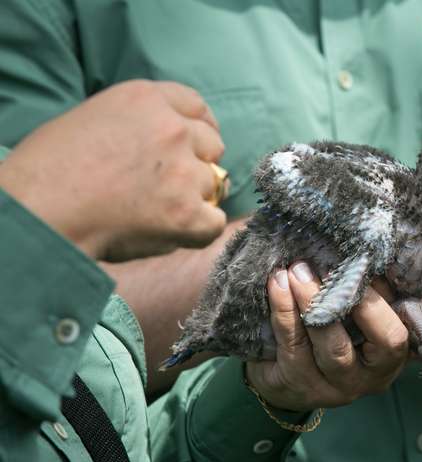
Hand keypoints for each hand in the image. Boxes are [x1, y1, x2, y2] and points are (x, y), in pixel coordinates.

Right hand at [0, 80, 226, 261]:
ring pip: (212, 185)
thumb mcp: (93, 118)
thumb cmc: (49, 171)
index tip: (197, 145)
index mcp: (145, 98)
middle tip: (168, 186)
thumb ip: (138, 123)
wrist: (38, 212)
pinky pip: (213, 223)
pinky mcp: (186, 213)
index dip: (201, 128)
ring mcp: (183, 171)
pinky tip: (171, 233)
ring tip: (151, 212)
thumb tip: (172, 140)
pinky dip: (198, 232)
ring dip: (192, 200)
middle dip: (197, 165)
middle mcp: (171, 129)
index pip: (197, 106)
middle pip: (213, 145)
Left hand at [245, 262, 408, 411]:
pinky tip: (277, 285)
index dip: (374, 305)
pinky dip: (282, 311)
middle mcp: (360, 380)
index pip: (391, 338)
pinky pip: (289, 346)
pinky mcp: (293, 385)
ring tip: (292, 271)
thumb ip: (378, 292)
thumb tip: (373, 254)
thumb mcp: (367, 315)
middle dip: (331, 303)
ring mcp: (325, 388)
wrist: (296, 375)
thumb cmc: (344, 330)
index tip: (355, 269)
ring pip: (315, 347)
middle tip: (313, 267)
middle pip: (344, 348)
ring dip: (303, 304)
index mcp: (386, 360)